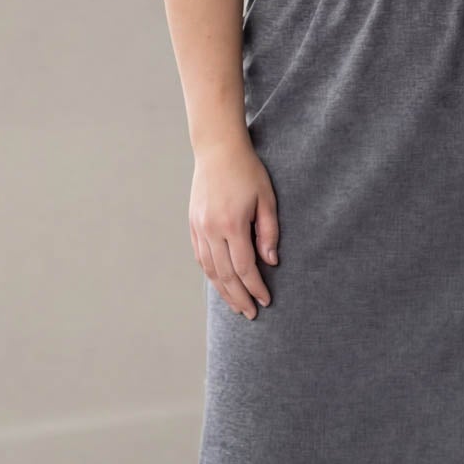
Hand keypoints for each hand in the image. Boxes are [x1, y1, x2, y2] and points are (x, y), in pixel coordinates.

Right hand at [189, 133, 279, 318]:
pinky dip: (211, 274)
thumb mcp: (267, 199)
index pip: (245, 267)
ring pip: (210, 269)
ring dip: (223, 291)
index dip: (256, 288)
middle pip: (225, 275)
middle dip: (239, 297)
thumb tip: (270, 262)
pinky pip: (201, 257)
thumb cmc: (248, 171)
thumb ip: (269, 232)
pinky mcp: (193, 224)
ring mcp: (198, 228)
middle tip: (251, 314)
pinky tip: (220, 283)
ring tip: (236, 305)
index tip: (266, 300)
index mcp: (232, 224)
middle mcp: (211, 229)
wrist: (217, 150)